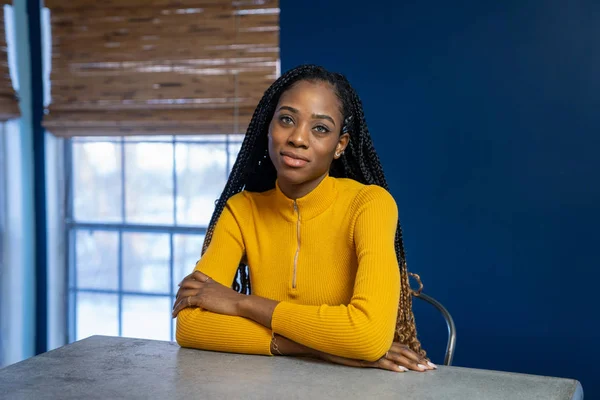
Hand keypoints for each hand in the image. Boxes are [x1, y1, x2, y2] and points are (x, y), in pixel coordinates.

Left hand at [172, 270, 243, 317]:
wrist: (240, 303)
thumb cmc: (237, 301)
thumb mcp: (227, 293)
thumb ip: (221, 293)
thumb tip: (222, 299)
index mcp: (212, 282)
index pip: (197, 274)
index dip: (187, 278)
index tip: (182, 283)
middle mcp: (206, 285)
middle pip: (187, 282)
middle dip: (179, 290)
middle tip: (176, 298)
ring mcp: (203, 291)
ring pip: (183, 292)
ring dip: (176, 300)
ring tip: (173, 309)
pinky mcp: (202, 299)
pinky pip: (185, 302)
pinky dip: (177, 307)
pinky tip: (174, 314)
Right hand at [318, 342, 436, 372]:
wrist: (329, 338)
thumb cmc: (346, 342)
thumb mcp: (364, 346)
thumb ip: (376, 348)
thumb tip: (387, 354)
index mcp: (381, 341)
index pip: (403, 348)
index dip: (416, 355)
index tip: (428, 362)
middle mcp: (380, 344)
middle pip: (404, 352)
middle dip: (419, 361)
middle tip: (432, 368)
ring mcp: (373, 350)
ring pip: (396, 357)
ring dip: (411, 364)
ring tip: (422, 370)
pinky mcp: (365, 356)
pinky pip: (381, 362)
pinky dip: (392, 367)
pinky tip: (401, 372)